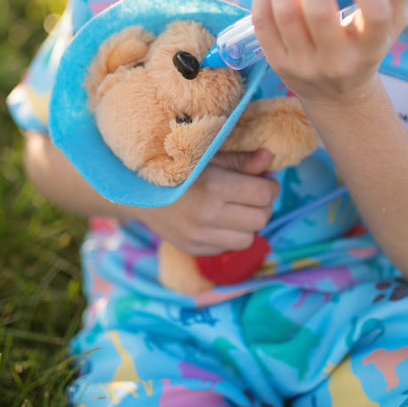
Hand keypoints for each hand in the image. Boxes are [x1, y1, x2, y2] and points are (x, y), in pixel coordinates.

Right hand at [137, 148, 278, 254]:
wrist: (137, 191)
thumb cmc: (177, 167)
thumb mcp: (208, 157)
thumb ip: (241, 161)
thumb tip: (270, 158)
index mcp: (213, 187)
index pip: (264, 194)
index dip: (269, 186)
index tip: (263, 180)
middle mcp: (206, 216)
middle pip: (261, 218)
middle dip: (262, 205)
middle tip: (251, 194)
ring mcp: (199, 237)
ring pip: (249, 238)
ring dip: (248, 224)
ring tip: (236, 209)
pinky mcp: (194, 249)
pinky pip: (229, 248)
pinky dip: (231, 235)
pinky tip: (219, 220)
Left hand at [251, 0, 407, 105]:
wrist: (336, 93)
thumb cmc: (364, 47)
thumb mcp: (390, 24)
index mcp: (370, 48)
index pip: (374, 14)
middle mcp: (338, 62)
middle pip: (320, 13)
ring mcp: (305, 65)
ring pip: (287, 17)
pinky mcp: (279, 65)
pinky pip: (264, 27)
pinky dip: (263, 2)